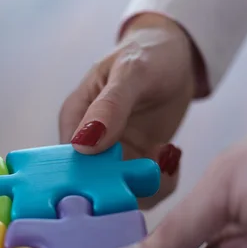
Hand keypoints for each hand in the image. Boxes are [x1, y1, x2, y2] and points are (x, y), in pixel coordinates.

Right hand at [59, 13, 205, 207]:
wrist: (178, 56)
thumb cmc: (149, 53)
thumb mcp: (131, 72)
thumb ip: (109, 106)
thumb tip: (82, 145)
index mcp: (75, 119)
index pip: (68, 163)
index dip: (88, 181)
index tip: (118, 181)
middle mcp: (89, 144)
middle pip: (94, 187)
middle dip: (122, 188)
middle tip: (152, 170)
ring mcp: (114, 156)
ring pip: (121, 194)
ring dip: (147, 186)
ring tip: (167, 155)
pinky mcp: (137, 163)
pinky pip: (144, 188)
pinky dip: (161, 182)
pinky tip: (172, 156)